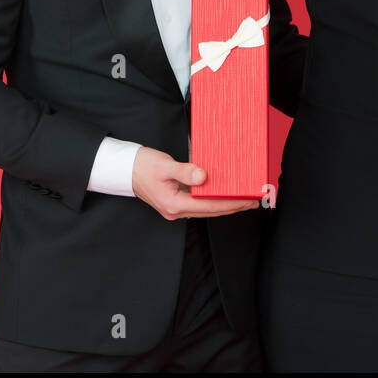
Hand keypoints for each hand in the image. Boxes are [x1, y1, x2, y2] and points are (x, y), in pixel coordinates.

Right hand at [131, 147, 258, 220]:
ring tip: (243, 199)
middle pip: (211, 211)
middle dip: (233, 207)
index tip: (248, 200)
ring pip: (206, 209)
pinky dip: (213, 200)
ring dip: (224, 204)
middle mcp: (176, 210)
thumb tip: (204, 176)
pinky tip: (223, 194)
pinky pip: (199, 204)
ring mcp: (175, 208)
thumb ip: (185, 171)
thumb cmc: (141, 166)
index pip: (209, 206)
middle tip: (253, 201)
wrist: (123, 169)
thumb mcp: (164, 166)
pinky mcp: (175, 202)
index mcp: (174, 203)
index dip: (231, 204)